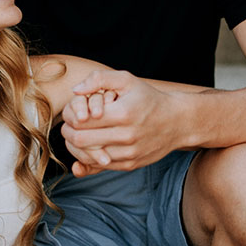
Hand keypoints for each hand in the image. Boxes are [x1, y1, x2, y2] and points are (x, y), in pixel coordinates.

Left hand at [61, 69, 187, 175]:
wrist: (177, 122)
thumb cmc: (148, 98)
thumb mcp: (127, 80)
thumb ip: (99, 79)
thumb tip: (75, 91)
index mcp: (123, 113)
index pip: (80, 120)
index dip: (69, 116)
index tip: (71, 112)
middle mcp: (126, 136)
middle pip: (80, 140)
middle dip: (68, 133)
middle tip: (68, 126)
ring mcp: (129, 153)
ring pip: (88, 156)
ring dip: (76, 147)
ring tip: (76, 136)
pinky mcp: (130, 164)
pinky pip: (100, 166)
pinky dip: (89, 158)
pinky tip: (88, 147)